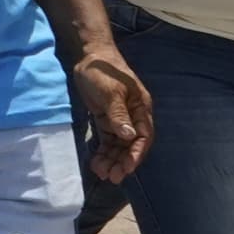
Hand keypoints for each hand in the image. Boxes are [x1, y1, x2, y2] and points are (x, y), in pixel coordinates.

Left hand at [70, 50, 152, 182]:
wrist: (89, 56)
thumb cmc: (104, 71)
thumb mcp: (111, 92)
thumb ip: (119, 114)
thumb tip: (129, 136)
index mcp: (141, 108)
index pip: (143, 136)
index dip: (136, 153)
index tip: (127, 168)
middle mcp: (133, 116)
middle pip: (131, 144)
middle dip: (122, 161)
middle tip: (112, 177)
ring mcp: (120, 118)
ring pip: (119, 145)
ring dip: (112, 159)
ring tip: (101, 173)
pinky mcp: (107, 119)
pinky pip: (108, 139)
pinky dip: (103, 151)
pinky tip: (96, 162)